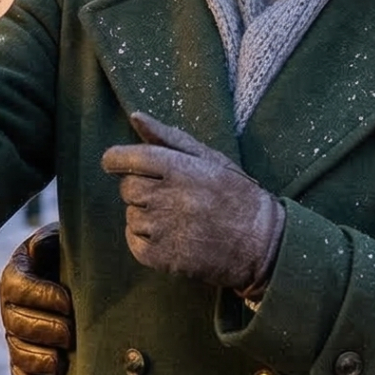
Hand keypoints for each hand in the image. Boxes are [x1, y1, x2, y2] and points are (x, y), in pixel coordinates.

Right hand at [0, 225, 73, 374]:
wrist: (90, 275)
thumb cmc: (80, 253)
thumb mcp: (68, 239)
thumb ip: (53, 241)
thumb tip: (41, 249)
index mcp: (19, 270)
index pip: (18, 285)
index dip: (40, 295)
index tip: (67, 302)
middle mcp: (11, 302)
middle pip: (15, 321)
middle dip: (44, 330)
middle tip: (71, 335)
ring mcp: (15, 330)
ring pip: (16, 348)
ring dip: (36, 359)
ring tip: (60, 365)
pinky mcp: (25, 353)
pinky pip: (18, 371)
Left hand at [100, 113, 284, 295]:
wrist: (261, 243)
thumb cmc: (236, 195)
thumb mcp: (210, 158)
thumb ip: (169, 137)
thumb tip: (136, 116)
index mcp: (180, 168)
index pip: (128, 158)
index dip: (115, 159)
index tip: (114, 163)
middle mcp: (169, 197)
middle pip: (127, 188)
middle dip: (139, 189)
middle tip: (165, 196)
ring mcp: (165, 229)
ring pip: (131, 216)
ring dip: (145, 216)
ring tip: (175, 219)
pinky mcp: (165, 257)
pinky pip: (134, 243)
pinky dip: (143, 240)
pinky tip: (168, 237)